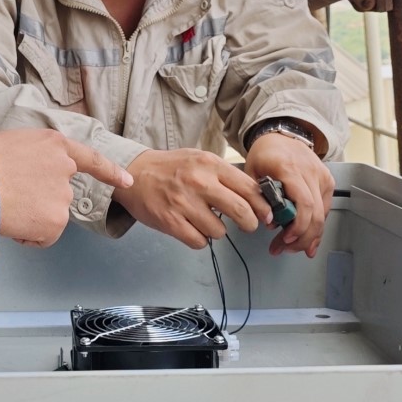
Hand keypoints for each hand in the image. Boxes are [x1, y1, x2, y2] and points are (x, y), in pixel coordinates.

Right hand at [0, 129, 131, 246]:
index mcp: (55, 144)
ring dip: (32, 217)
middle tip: (11, 196)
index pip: (91, 158)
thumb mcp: (15, 143)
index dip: (110, 171)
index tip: (128, 180)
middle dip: (40, 200)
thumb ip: (36, 158)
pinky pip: (43, 236)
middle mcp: (65, 168)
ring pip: (50, 217)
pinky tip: (12, 221)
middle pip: (60, 194)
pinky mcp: (56, 221)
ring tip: (6, 205)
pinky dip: (29, 236)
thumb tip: (34, 178)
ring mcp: (63, 195)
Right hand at [112, 149, 270, 249]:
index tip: (266, 214)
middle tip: (247, 225)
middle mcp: (199, 182)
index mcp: (210, 164)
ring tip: (205, 220)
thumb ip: (227, 176)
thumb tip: (258, 197)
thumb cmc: (172, 168)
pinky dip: (199, 239)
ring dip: (217, 230)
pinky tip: (192, 227)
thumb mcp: (201, 160)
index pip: (249, 188)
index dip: (262, 205)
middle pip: (241, 212)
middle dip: (249, 224)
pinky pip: (199, 241)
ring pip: (220, 231)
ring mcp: (184, 203)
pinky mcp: (170, 221)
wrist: (134, 173)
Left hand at [245, 132, 334, 257]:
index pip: (303, 202)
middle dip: (301, 238)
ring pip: (323, 215)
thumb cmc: (265, 154)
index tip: (285, 239)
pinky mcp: (327, 181)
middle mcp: (310, 172)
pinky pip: (325, 210)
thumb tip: (270, 223)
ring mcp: (321, 176)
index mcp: (289, 168)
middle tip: (284, 248)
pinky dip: (317, 227)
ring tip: (293, 248)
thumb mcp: (251, 172)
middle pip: (315, 214)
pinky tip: (308, 241)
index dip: (298, 226)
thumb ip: (257, 197)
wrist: (280, 136)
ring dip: (309, 236)